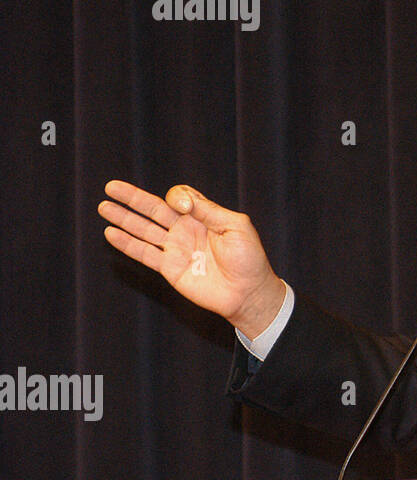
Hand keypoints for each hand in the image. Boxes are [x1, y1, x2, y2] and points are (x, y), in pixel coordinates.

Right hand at [99, 180, 285, 336]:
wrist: (248, 292)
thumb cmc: (249, 259)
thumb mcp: (237, 227)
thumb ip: (210, 211)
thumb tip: (182, 201)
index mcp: (204, 216)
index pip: (180, 197)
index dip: (177, 198)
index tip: (183, 208)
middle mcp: (186, 230)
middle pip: (154, 209)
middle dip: (133, 198)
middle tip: (111, 187)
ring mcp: (176, 249)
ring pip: (144, 229)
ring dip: (124, 218)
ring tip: (103, 206)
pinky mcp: (169, 268)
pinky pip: (144, 254)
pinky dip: (127, 244)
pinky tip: (111, 233)